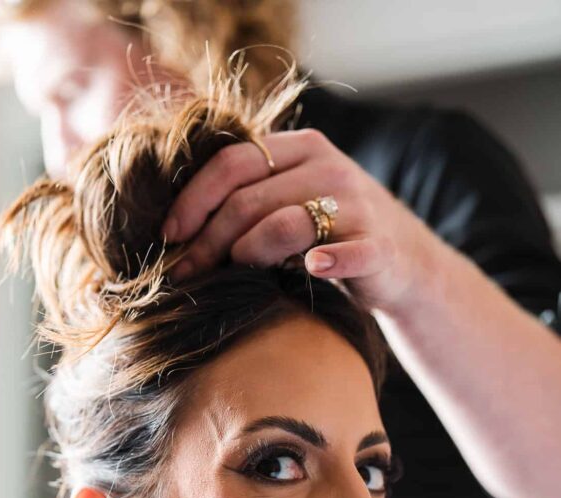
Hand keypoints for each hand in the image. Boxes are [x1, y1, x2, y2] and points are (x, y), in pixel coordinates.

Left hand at [163, 128, 438, 314]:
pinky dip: (329, 260)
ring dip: (248, 253)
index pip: (233, 162)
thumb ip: (249, 198)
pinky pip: (348, 252)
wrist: (402, 261)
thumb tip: (175, 228)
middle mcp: (329, 169)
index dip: (194, 198)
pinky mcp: (379, 246)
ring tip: (231, 276)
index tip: (168, 234)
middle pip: (249, 199)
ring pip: (286, 224)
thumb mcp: (291, 200)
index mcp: (301, 149)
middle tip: (183, 272)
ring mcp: (357, 206)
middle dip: (207, 239)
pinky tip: (312, 270)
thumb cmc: (328, 234)